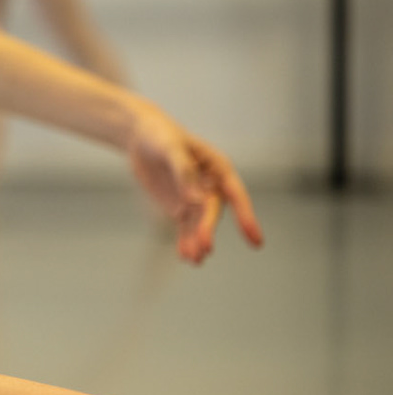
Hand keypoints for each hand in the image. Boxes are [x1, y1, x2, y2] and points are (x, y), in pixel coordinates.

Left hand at [123, 107, 263, 262]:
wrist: (141, 136)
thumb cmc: (161, 135)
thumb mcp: (170, 147)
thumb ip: (183, 171)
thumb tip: (195, 200)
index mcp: (218, 168)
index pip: (236, 195)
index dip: (246, 216)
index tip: (254, 238)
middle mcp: (211, 186)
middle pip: (212, 212)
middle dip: (208, 230)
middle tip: (204, 247)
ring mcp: (195, 198)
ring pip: (199, 224)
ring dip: (198, 242)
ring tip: (193, 259)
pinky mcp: (179, 206)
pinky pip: (185, 227)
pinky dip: (185, 241)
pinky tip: (185, 256)